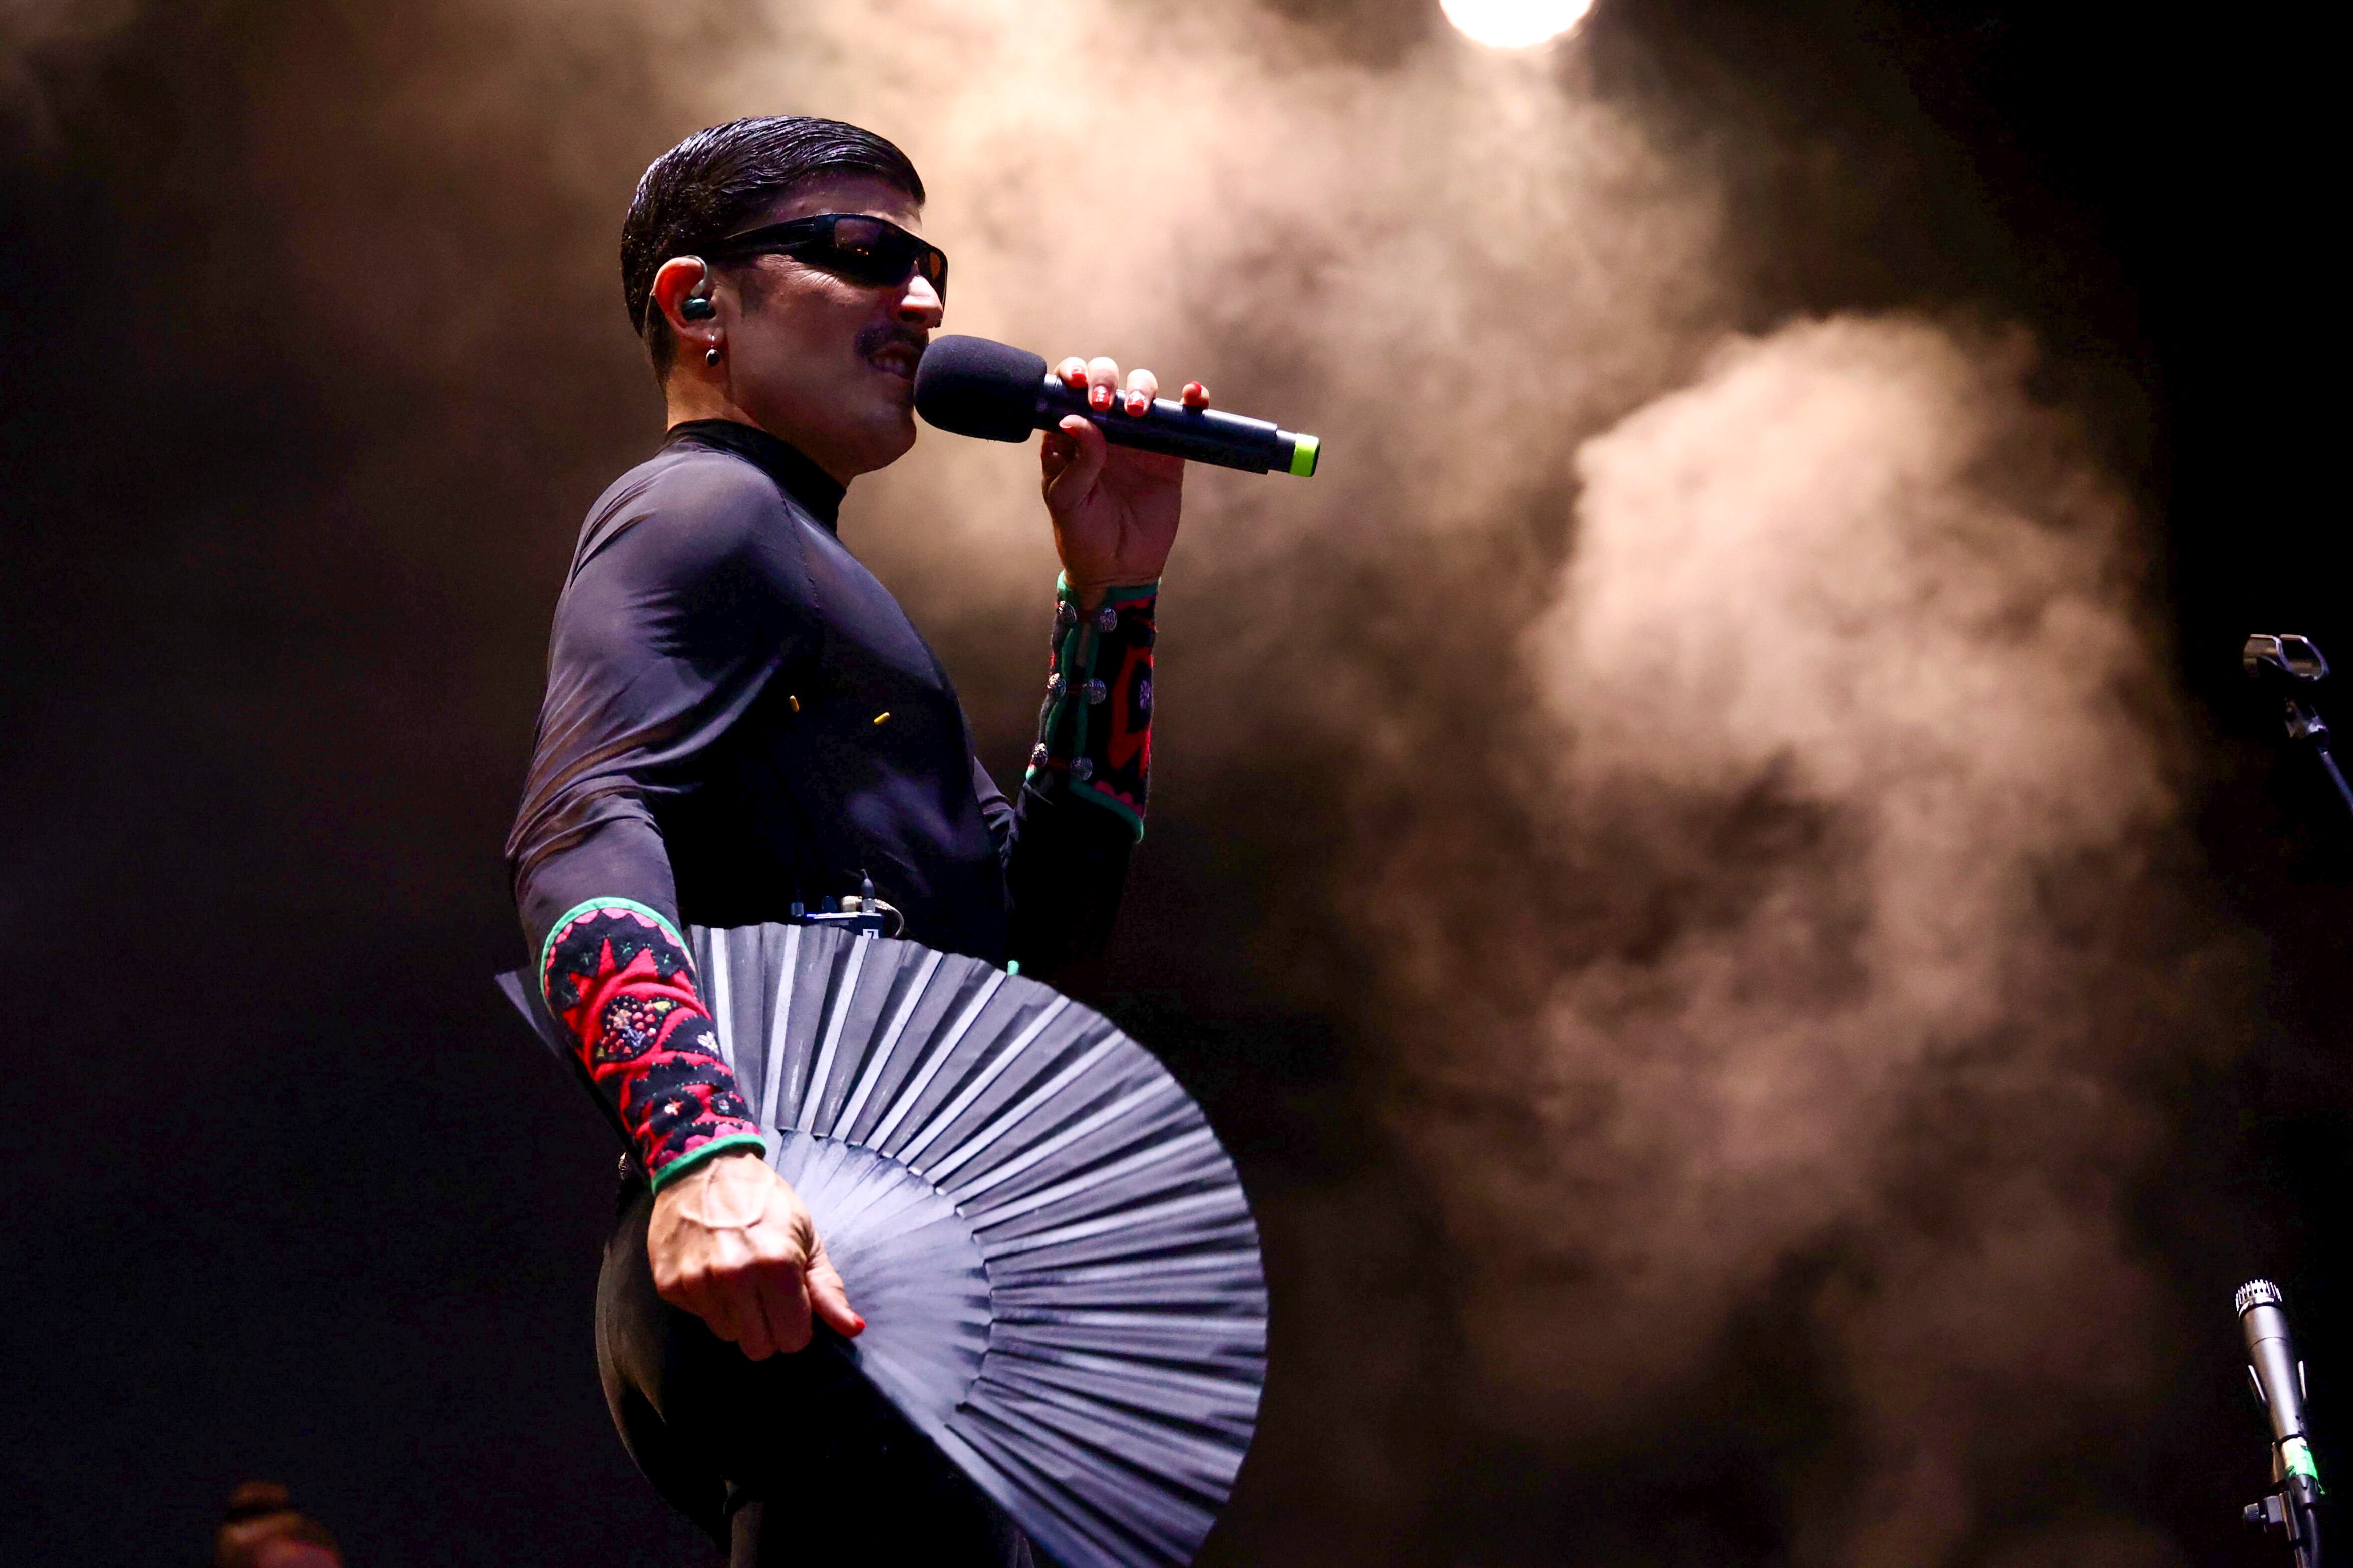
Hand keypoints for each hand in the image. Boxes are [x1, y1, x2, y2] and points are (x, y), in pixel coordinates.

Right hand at [648, 1149, 862, 1358]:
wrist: (705, 1167)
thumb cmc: (765, 1202)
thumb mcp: (807, 1238)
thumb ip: (827, 1288)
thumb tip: (854, 1329)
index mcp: (777, 1265)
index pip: (793, 1340)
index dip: (796, 1324)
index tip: (791, 1302)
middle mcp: (734, 1276)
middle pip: (759, 1348)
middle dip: (768, 1328)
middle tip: (765, 1294)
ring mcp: (697, 1281)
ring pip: (728, 1335)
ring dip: (737, 1315)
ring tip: (738, 1275)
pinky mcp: (669, 1283)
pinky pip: (699, 1317)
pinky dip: (708, 1301)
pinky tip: (711, 1268)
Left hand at [1042, 355, 1209, 607]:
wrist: (1119, 567)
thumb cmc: (1081, 534)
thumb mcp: (1066, 501)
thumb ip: (1075, 462)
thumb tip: (1076, 419)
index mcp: (1069, 434)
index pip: (1067, 389)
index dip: (1072, 375)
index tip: (1077, 382)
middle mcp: (1102, 427)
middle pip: (1107, 378)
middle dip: (1106, 378)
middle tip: (1107, 403)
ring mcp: (1137, 437)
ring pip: (1143, 389)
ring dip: (1143, 387)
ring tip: (1139, 411)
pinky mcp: (1169, 452)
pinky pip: (1181, 417)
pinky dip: (1192, 400)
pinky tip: (1194, 397)